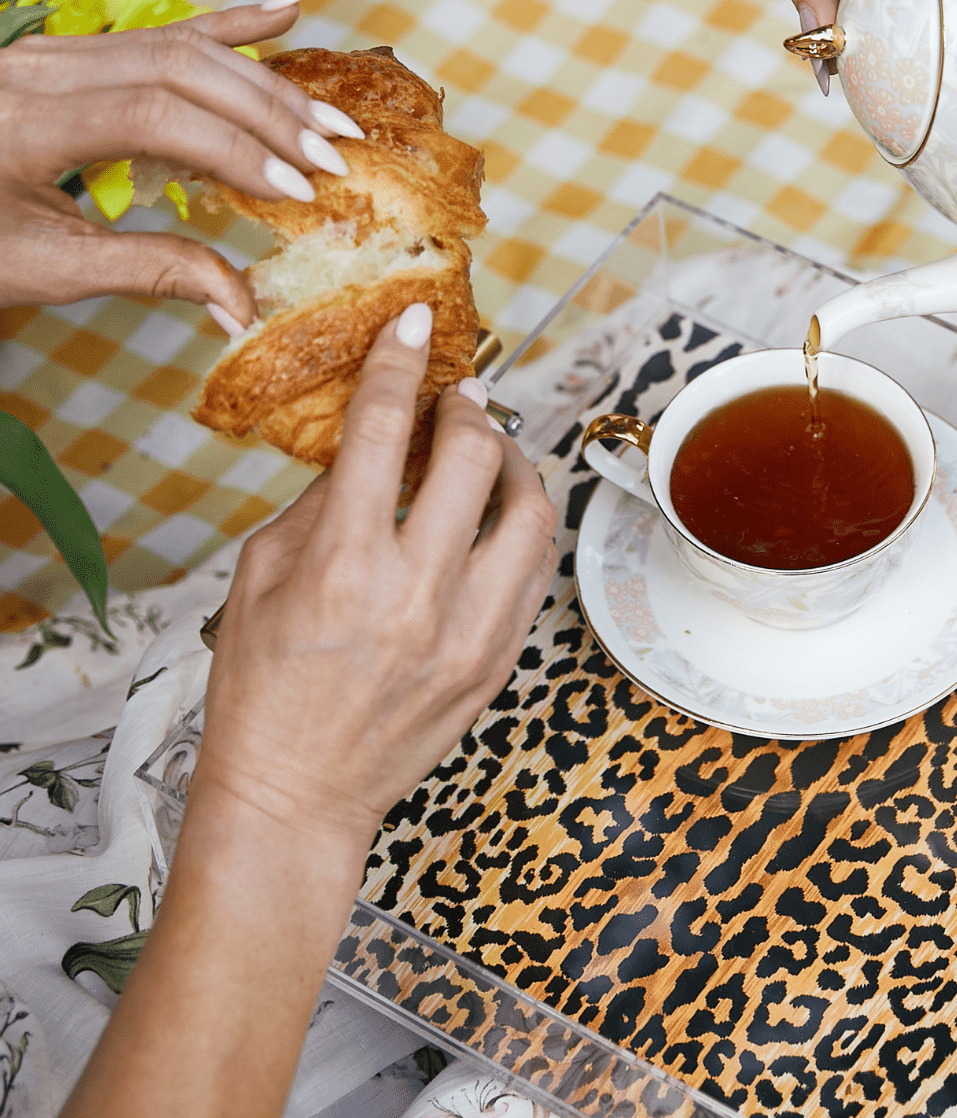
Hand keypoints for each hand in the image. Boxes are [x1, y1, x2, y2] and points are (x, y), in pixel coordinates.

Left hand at [0, 0, 362, 324]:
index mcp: (29, 121)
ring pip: (177, 44)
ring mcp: (55, 52)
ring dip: (263, 80)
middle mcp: (43, 69)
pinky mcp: (70, 54)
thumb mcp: (45, 269)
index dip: (236, 149)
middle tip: (334, 158)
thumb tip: (243, 305)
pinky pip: (159, 30)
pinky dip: (230, 24)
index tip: (299, 193)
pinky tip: (289, 12)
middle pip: (180, 67)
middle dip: (267, 112)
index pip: (156, 115)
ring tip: (328, 120)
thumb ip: (149, 273)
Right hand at [198, 304, 559, 858]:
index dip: (402, 362)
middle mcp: (418, 596)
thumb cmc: (263, 689)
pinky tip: (496, 520)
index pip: (386, 433)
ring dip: (515, 466)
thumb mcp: (262, 578)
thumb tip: (372, 441)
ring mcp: (470, 633)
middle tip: (458, 397)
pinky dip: (520, 531)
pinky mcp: (498, 662)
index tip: (414, 323)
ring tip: (491, 452)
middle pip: (476, 460)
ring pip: (531, 514)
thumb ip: (321, 503)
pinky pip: (534, 573)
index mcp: (346, 566)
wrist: (298, 794)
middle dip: (469, 409)